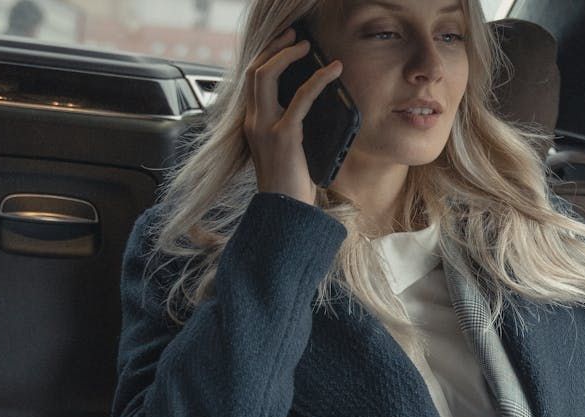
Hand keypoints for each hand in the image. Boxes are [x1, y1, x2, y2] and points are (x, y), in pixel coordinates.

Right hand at [243, 28, 343, 206]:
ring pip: (266, 76)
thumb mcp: (287, 150)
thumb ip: (291, 126)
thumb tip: (312, 104)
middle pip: (254, 70)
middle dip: (274, 47)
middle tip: (295, 36)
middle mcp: (253, 122)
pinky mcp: (284, 136)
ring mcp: (265, 128)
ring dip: (287, 54)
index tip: (285, 44)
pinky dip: (318, 79)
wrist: (285, 212)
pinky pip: (301, 98)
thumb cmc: (290, 185)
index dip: (267, 57)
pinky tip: (332, 70)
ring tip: (307, 46)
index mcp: (252, 124)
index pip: (252, 81)